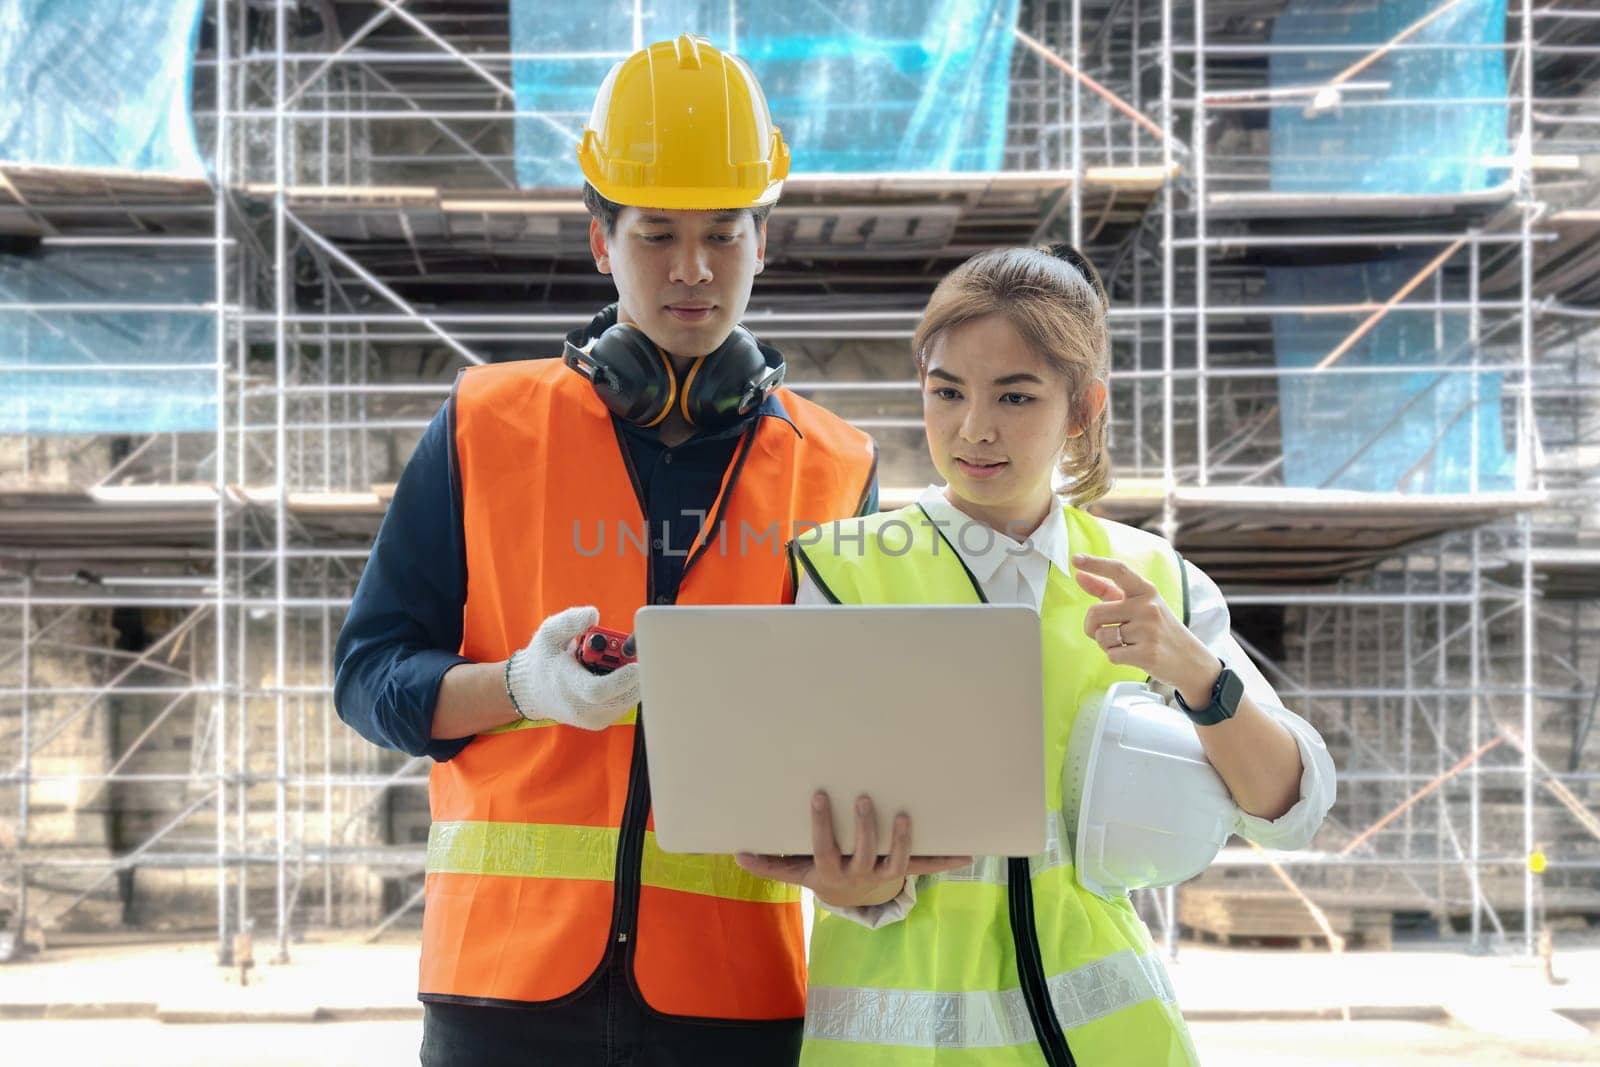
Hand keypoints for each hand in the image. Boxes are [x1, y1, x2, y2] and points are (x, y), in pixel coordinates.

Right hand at [504, 606, 640, 729]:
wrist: (535, 690)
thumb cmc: (545, 659)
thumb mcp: (550, 634)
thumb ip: (570, 621)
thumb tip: (593, 614)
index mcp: (567, 687)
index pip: (598, 691)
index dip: (621, 678)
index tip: (636, 664)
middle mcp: (581, 710)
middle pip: (621, 697)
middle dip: (634, 674)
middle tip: (635, 652)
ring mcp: (594, 719)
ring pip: (628, 700)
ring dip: (632, 678)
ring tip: (614, 660)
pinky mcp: (603, 721)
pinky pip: (627, 703)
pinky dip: (629, 686)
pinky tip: (615, 672)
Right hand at [734, 792, 972, 908]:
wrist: (850, 900)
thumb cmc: (821, 873)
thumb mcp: (795, 871)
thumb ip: (770, 863)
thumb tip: (737, 853)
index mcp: (832, 872)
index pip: (825, 847)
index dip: (822, 825)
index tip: (820, 795)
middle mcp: (860, 875)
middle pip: (864, 853)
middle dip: (866, 828)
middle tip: (864, 798)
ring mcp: (885, 875)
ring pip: (898, 861)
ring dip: (903, 839)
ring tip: (904, 815)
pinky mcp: (903, 872)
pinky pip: (927, 866)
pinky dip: (947, 860)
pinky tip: (970, 853)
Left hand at [1072, 554, 1219, 705]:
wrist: (1189, 660)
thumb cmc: (1158, 629)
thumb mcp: (1139, 605)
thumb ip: (1107, 591)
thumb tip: (1079, 576)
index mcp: (1146, 590)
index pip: (1118, 571)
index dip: (1095, 563)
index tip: (1076, 559)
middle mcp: (1148, 606)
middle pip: (1095, 612)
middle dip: (1091, 626)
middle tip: (1105, 632)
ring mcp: (1149, 630)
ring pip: (1101, 636)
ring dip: (1106, 644)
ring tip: (1126, 643)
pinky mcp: (1147, 653)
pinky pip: (1111, 655)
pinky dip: (1115, 657)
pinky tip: (1132, 654)